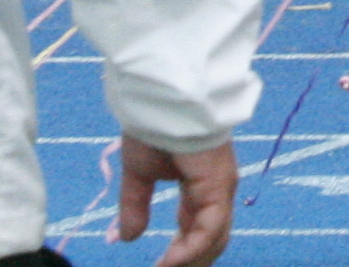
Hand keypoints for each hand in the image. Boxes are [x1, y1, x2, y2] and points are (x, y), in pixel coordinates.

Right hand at [119, 136, 238, 266]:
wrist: (161, 98)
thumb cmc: (152, 126)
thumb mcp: (138, 174)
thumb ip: (135, 206)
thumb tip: (127, 238)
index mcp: (201, 187)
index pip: (199, 231)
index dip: (182, 254)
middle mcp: (217, 191)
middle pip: (212, 241)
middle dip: (190, 262)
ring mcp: (221, 189)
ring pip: (214, 240)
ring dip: (189, 262)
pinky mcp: (218, 186)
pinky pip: (208, 229)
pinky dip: (190, 251)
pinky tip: (169, 264)